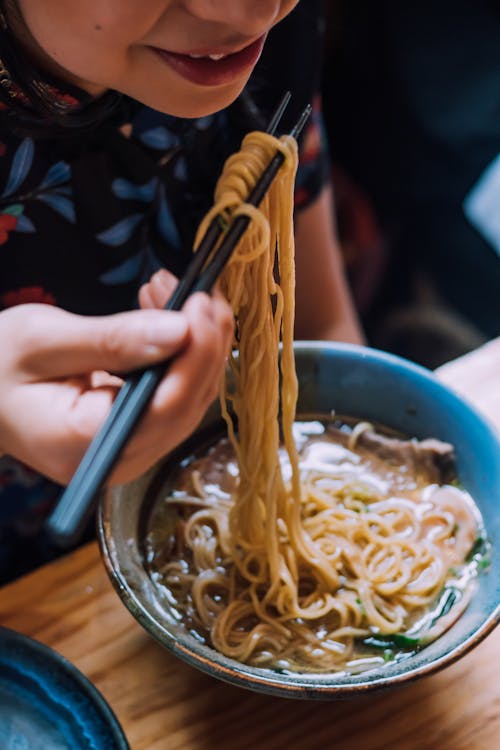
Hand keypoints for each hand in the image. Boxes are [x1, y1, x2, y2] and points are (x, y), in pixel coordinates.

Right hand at [0, 273, 233, 484]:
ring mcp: (130, 450)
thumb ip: (112, 339)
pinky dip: (182, 354)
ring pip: (190, 399)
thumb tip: (179, 329)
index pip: (165, 407)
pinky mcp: (136, 433)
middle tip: (197, 289)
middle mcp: (117, 458)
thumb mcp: (42, 340)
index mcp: (84, 443)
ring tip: (177, 292)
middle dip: (203, 342)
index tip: (201, 305)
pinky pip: (175, 395)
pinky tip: (168, 315)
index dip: (195, 356)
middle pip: (187, 405)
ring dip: (196, 343)